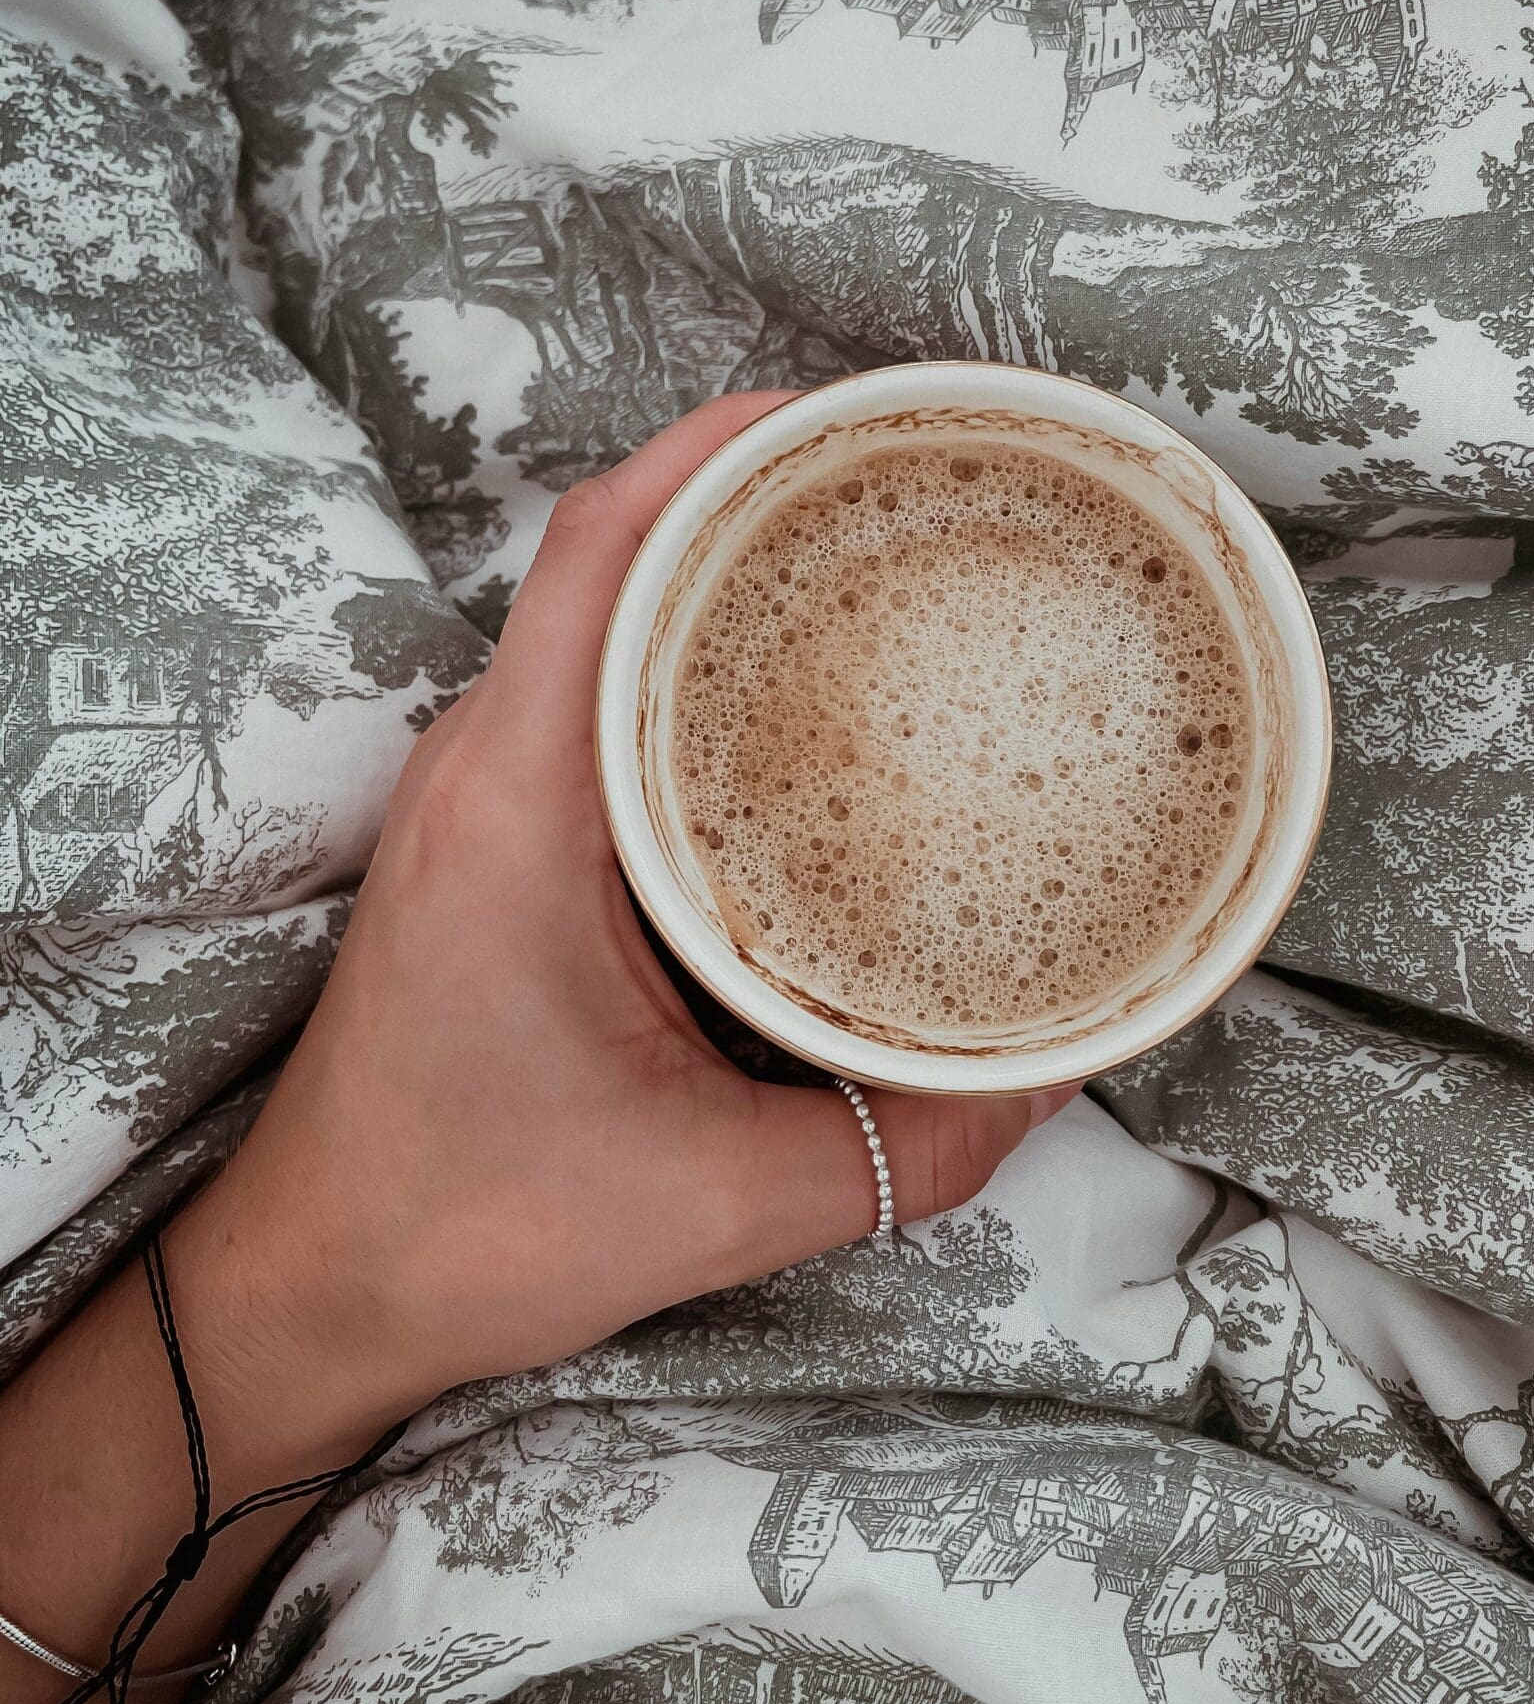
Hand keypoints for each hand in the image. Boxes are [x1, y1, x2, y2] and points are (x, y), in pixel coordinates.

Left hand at [171, 394, 1074, 1456]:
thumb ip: (897, 1145)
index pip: (600, 552)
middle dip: (755, 487)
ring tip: (877, 561)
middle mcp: (486, 767)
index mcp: (519, 806)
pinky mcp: (496, 839)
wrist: (311, 1288)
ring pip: (603, 617)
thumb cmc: (468, 1228)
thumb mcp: (712, 1201)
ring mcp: (481, 796)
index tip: (854, 414)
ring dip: (721, 569)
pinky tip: (800, 702)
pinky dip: (691, 657)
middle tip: (913, 483)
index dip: (718, 448)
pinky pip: (599, 692)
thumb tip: (1052, 1076)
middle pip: (613, 553)